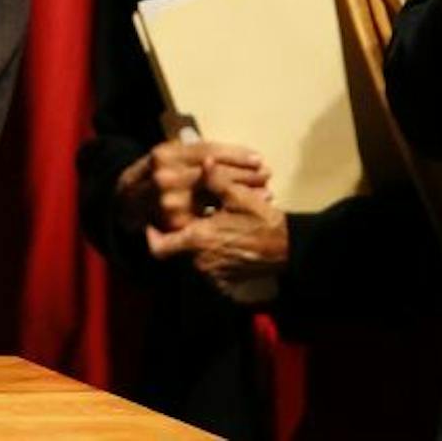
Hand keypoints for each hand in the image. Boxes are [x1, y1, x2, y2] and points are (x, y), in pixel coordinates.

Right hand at [114, 139, 269, 233]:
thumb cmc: (153, 175)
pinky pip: (210, 216)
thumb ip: (193, 153)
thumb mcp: (168, 156)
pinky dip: (231, 212)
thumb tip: (224, 154)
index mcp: (166, 154)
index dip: (236, 154)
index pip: (209, 151)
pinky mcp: (175, 223)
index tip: (258, 157)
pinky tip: (247, 208)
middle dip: (246, 174)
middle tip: (266, 173)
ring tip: (265, 191)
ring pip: (216, 195)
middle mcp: (166, 176)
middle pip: (216, 173)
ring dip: (244, 193)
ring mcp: (169, 201)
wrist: (124, 203)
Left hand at [145, 181, 288, 299]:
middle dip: (179, 235)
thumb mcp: (240, 196)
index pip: (159, 246)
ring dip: (195, 246)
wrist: (289, 249)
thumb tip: (204, 162)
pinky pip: (208, 269)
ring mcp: (213, 274)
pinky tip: (220, 242)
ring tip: (205, 227)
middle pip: (176, 251)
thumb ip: (216, 180)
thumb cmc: (263, 222)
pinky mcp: (226, 281)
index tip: (152, 224)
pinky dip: (209, 257)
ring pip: (192, 259)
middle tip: (186, 218)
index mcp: (198, 240)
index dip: (151, 236)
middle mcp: (200, 262)